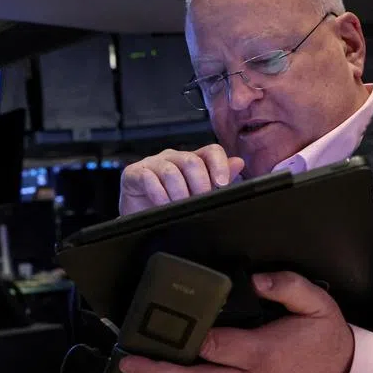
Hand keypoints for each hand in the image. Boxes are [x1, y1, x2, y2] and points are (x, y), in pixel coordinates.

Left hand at [118, 272, 354, 372]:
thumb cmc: (327, 342)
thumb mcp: (319, 305)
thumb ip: (287, 286)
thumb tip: (254, 278)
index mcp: (262, 354)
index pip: (214, 346)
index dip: (188, 336)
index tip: (163, 325)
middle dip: (158, 372)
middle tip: (128, 361)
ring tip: (142, 361)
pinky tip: (182, 365)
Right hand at [119, 144, 245, 215]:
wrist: (138, 220)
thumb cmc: (168, 207)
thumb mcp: (196, 196)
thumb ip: (218, 179)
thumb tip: (238, 163)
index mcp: (192, 161)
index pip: (211, 151)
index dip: (219, 164)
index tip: (221, 183)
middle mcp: (173, 158)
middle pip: (192, 160)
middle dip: (199, 184)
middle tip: (198, 201)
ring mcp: (152, 164)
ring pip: (171, 170)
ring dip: (178, 193)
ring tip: (178, 206)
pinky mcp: (133, 173)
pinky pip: (148, 177)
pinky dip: (158, 194)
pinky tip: (161, 204)